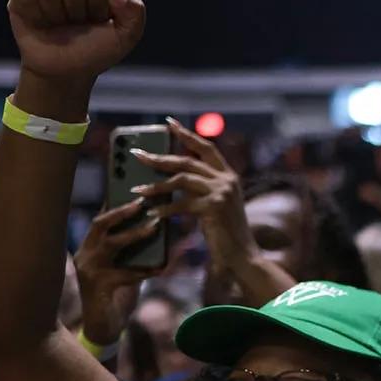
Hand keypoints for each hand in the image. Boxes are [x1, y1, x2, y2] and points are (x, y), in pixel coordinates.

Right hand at [7, 0, 145, 84]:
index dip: (98, 7)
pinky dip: (37, 17)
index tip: (98, 21)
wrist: (65, 71)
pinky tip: (42, 23)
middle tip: (77, 24)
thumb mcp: (125, 37)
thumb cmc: (96, 50)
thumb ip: (135, 13)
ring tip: (60, 24)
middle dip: (77, 11)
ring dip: (57, 15)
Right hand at [73, 198, 158, 345]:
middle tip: (142, 202)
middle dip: (121, 211)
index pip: (102, 218)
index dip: (116, 202)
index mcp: (91, 246)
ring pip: (110, 244)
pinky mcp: (97, 287)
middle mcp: (85, 254)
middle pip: (100, 224)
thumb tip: (161, 230)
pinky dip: (143, 271)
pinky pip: (123, 274)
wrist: (104, 328)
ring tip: (154, 227)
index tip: (134, 187)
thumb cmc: (117, 295)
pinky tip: (160, 269)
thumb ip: (138, 251)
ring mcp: (88, 270)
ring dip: (133, 234)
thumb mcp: (128, 268)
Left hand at [132, 118, 253, 269]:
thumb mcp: (217, 204)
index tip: (169, 123)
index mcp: (229, 176)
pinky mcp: (214, 207)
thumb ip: (202, 188)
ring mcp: (222, 192)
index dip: (187, 134)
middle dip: (160, 157)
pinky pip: (181, 203)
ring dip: (156, 184)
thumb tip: (173, 176)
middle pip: (188, 160)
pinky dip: (164, 208)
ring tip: (138, 190)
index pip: (206, 147)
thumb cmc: (226, 234)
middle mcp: (227, 180)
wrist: (243, 257)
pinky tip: (152, 213)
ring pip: (181, 179)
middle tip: (138, 155)